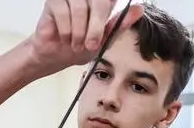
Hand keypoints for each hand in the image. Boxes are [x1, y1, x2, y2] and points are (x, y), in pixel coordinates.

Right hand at [30, 0, 144, 74]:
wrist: (56, 56)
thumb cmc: (80, 46)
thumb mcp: (104, 40)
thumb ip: (120, 24)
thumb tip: (139, 9)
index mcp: (103, 1)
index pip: (111, 0)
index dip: (107, 11)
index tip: (106, 26)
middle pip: (99, 2)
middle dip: (96, 27)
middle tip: (91, 44)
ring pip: (80, 10)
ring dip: (78, 33)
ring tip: (76, 44)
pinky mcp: (54, 1)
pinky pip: (63, 14)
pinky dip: (66, 31)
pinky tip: (64, 38)